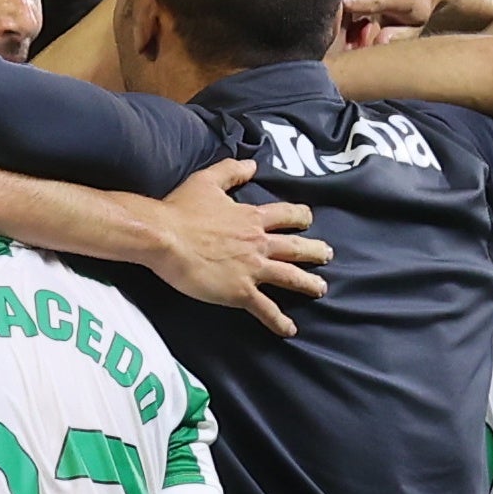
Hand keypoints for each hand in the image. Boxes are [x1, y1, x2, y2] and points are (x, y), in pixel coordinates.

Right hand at [142, 155, 329, 337]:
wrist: (165, 237)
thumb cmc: (181, 209)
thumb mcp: (207, 181)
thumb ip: (231, 170)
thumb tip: (251, 164)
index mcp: (251, 217)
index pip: (286, 215)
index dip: (300, 216)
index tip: (308, 219)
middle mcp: (258, 242)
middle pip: (296, 247)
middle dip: (315, 251)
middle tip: (328, 254)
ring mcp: (252, 268)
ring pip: (291, 277)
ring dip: (309, 284)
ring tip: (321, 289)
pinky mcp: (240, 291)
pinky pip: (266, 309)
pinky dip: (279, 321)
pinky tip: (290, 330)